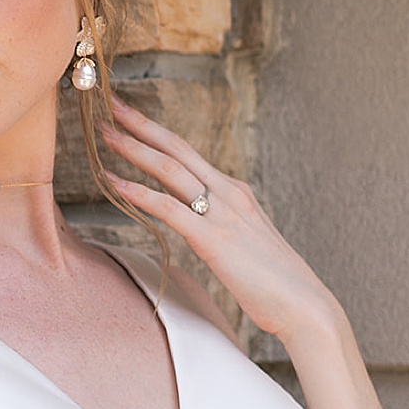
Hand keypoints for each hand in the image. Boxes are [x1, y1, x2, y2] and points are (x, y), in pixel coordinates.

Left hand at [100, 95, 341, 345]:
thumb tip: (199, 229)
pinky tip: (114, 183)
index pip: (188, 153)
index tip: (128, 116)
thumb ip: (222, 229)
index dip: (156, 132)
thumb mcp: (246, 244)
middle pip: (177, 148)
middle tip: (108, 102)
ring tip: (103, 134)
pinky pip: (170, 208)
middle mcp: (229, 193)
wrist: (305, 306)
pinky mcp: (214, 239)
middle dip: (140, 123)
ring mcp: (222, 213)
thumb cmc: (276, 283)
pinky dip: (139, 193)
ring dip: (133, 149)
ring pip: (170, 169)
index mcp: (235, 193)